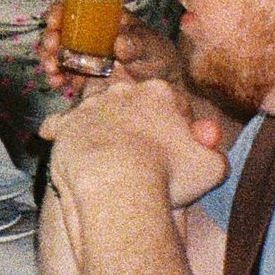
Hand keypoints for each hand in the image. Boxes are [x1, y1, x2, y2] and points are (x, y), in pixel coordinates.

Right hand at [40, 0, 189, 100]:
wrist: (164, 89)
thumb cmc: (158, 58)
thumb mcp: (152, 46)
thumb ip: (137, 43)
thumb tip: (119, 43)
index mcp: (103, 19)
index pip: (75, 7)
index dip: (60, 10)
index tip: (55, 19)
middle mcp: (88, 35)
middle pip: (59, 30)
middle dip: (50, 36)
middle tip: (52, 45)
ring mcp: (83, 57)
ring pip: (55, 52)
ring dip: (48, 57)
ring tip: (52, 67)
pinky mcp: (81, 77)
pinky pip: (61, 75)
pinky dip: (55, 77)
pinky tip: (57, 81)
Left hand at [42, 73, 229, 212]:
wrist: (119, 182)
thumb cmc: (168, 175)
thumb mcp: (212, 168)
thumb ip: (215, 153)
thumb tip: (210, 143)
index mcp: (161, 94)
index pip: (172, 103)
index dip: (175, 127)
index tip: (174, 150)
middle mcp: (124, 91)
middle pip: (133, 102)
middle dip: (137, 121)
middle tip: (142, 152)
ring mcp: (92, 106)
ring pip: (97, 106)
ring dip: (101, 122)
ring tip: (106, 148)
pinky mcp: (67, 123)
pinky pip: (61, 123)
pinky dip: (61, 131)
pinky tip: (60, 141)